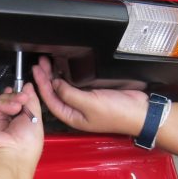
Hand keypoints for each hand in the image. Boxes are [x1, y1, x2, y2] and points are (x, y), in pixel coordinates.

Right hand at [0, 84, 43, 165]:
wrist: (13, 159)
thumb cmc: (25, 148)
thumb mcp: (34, 118)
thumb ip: (31, 100)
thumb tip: (27, 87)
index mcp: (8, 130)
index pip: (6, 108)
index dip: (11, 98)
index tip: (20, 92)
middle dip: (9, 99)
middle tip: (20, 99)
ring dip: (2, 103)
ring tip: (14, 107)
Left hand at [32, 56, 148, 135]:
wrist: (140, 112)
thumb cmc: (118, 114)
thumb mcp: (90, 104)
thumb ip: (70, 94)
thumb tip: (55, 84)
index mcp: (72, 117)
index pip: (50, 100)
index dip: (41, 85)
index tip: (37, 71)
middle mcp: (76, 110)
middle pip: (55, 93)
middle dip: (46, 78)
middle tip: (41, 62)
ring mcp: (85, 102)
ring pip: (64, 87)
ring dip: (55, 75)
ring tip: (48, 62)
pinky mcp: (93, 93)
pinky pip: (76, 84)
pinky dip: (68, 75)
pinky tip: (64, 67)